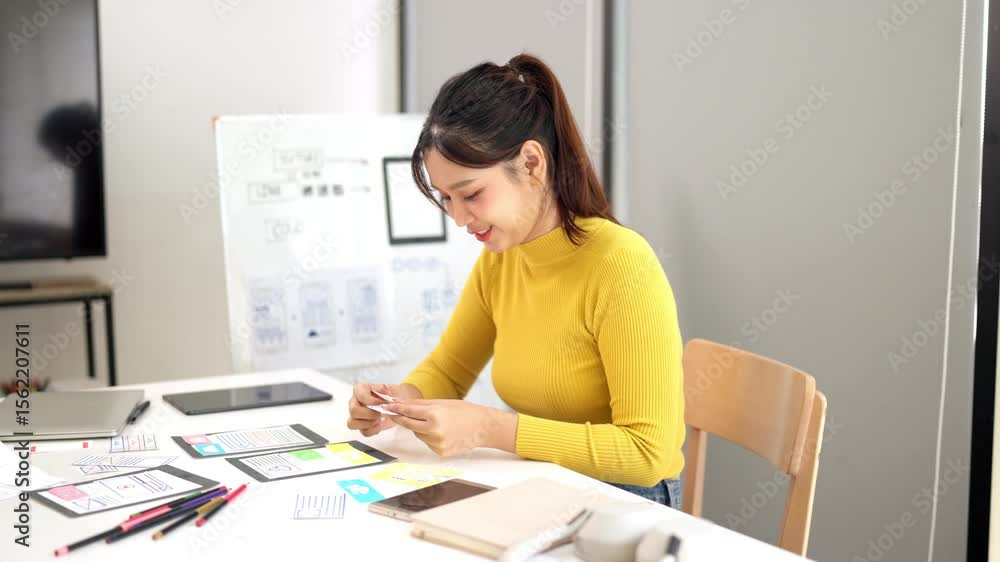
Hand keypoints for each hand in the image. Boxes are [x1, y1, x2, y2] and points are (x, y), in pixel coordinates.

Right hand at [346, 382, 421, 436]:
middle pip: (354, 411)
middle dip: (370, 414)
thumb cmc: (390, 394)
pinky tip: (380, 424)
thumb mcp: (390, 388)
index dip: (372, 401)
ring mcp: (356, 415)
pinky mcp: (361, 426)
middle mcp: (354, 401)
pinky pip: (363, 432)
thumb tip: (384, 388)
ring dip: (369, 423)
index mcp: (360, 389)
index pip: (360, 395)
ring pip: (353, 423)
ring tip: (379, 419)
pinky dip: (373, 430)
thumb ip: (385, 388)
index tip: (382, 403)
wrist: (395, 404)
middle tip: (380, 412)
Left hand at [383, 399, 517, 456]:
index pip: (408, 412)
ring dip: (419, 428)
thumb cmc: (464, 411)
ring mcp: (437, 443)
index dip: (396, 409)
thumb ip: (419, 405)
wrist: (483, 427)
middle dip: (402, 418)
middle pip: (409, 425)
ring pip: (418, 434)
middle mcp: (434, 431)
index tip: (386, 406)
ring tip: (434, 422)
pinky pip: (427, 443)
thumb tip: (400, 403)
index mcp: (435, 415)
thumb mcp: (442, 403)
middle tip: (393, 413)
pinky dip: (429, 437)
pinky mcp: (440, 452)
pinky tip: (442, 432)